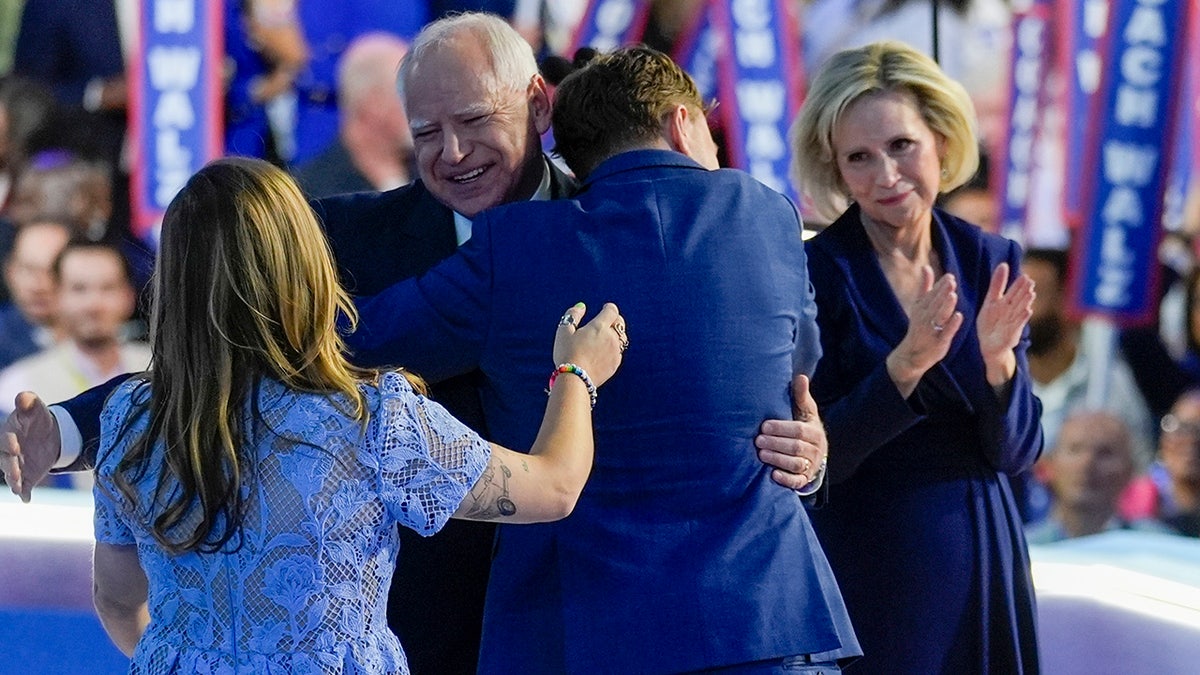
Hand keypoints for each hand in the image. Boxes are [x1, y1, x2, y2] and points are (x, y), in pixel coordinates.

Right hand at [2, 392, 60, 502]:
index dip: (10, 444)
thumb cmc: (37, 419)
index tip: (16, 448)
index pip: (6, 441)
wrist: (48, 435)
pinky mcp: (26, 476)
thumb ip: (29, 403)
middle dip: (10, 467)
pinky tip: (26, 498)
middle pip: (6, 462)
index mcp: (9, 435)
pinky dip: (24, 493)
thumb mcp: (36, 409)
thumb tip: (24, 397)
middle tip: (16, 473)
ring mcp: (17, 466)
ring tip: (18, 487)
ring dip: (14, 481)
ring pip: (12, 476)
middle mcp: (9, 453)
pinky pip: (24, 486)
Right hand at [553, 302, 625, 387]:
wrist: (575, 379)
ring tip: (604, 338)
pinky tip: (603, 353)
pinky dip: (613, 349)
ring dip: (615, 335)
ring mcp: (615, 351)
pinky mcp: (615, 364)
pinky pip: (618, 352)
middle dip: (614, 320)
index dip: (608, 308)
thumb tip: (581, 306)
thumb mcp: (564, 331)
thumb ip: (573, 315)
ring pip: (621, 338)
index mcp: (599, 326)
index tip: (604, 309)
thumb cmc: (567, 354)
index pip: (612, 311)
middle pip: (620, 323)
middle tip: (605, 323)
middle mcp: (611, 337)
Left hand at [755, 374, 827, 490]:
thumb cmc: (804, 427)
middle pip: (796, 447)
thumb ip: (801, 396)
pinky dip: (786, 479)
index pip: (799, 430)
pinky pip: (797, 481)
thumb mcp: (806, 412)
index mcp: (814, 431)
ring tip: (761, 454)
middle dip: (776, 443)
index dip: (781, 428)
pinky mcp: (805, 479)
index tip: (764, 426)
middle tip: (758, 440)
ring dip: (777, 459)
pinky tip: (773, 475)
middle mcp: (816, 449)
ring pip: (796, 464)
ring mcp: (811, 465)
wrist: (815, 454)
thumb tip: (800, 377)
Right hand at [887, 266, 962, 395]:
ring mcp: (931, 330)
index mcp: (922, 307)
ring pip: (940, 316)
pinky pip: (945, 332)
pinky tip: (958, 316)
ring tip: (953, 296)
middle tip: (952, 282)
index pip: (932, 294)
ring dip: (946, 306)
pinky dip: (951, 325)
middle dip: (943, 292)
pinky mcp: (938, 342)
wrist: (912, 354)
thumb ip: (925, 287)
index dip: (940, 286)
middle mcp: (925, 317)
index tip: (950, 276)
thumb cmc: (919, 327)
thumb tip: (926, 267)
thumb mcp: (919, 306)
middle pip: (936, 303)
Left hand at [977, 262, 1034, 385]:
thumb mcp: (990, 301)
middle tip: (1030, 281)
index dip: (1018, 285)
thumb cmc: (990, 322)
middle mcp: (1010, 312)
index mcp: (1005, 303)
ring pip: (1019, 310)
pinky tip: (1028, 310)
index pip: (1013, 292)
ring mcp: (1012, 322)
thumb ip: (997, 285)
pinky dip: (1022, 318)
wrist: (989, 344)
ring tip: (1031, 293)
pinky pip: (1017, 324)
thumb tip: (1003, 264)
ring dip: (1025, 302)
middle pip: (1018, 299)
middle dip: (1023, 291)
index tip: (1025, 276)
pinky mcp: (1011, 332)